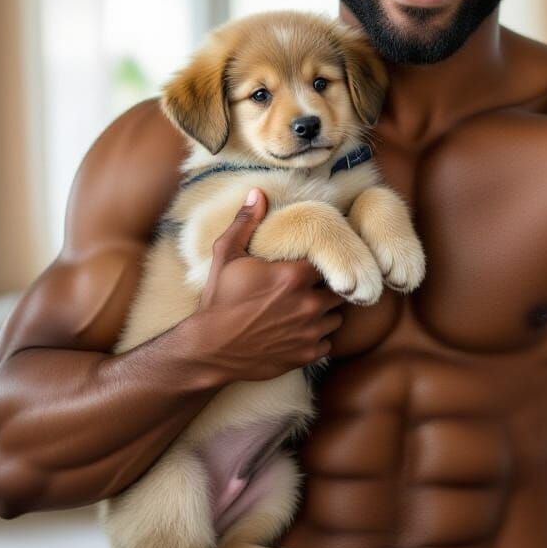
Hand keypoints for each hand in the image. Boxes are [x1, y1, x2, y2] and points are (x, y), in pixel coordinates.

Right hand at [192, 189, 343, 382]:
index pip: (329, 262)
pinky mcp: (306, 355)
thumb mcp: (227, 256)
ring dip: (325, 313)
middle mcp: (308, 304)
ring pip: (336, 317)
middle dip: (327, 288)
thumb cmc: (218, 300)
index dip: (321, 263)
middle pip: (338, 290)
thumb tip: (258, 192)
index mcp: (294, 276)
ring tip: (307, 311)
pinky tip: (301, 333)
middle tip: (310, 289)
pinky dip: (318, 339)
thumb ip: (246, 223)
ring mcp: (309, 332)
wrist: (208, 350)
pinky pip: (328, 343)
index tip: (311, 265)